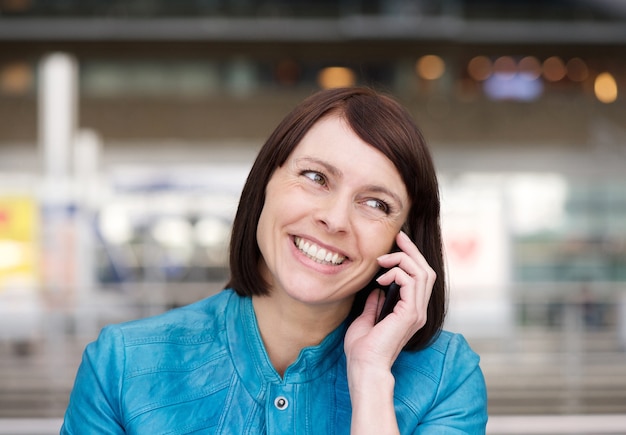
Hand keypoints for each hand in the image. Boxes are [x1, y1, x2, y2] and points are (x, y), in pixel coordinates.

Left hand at [345, 230, 436, 371]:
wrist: (364, 367)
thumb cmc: (363, 349)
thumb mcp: (367, 318)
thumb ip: (375, 303)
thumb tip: (376, 290)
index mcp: (410, 312)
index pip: (420, 278)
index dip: (412, 258)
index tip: (396, 244)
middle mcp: (418, 311)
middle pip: (427, 270)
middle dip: (413, 250)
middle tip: (398, 237)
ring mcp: (417, 312)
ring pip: (423, 273)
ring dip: (403, 259)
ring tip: (383, 260)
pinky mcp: (410, 314)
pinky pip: (411, 282)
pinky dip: (397, 273)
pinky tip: (381, 279)